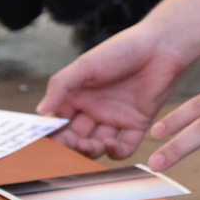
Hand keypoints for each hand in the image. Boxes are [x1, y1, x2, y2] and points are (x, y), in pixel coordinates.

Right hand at [38, 26, 191, 160]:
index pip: (58, 121)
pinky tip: (110, 144)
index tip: (46, 142)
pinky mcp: (137, 124)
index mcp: (78, 95)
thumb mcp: (85, 65)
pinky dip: (116, 152)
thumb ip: (61, 86)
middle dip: (69, 146)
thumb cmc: (120, 51)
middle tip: (68, 146)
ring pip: (97, 146)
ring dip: (89, 151)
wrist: (159, 47)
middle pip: (75, 137)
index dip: (51, 133)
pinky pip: (125, 147)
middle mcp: (94, 109)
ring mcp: (115, 118)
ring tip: (87, 146)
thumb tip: (40, 111)